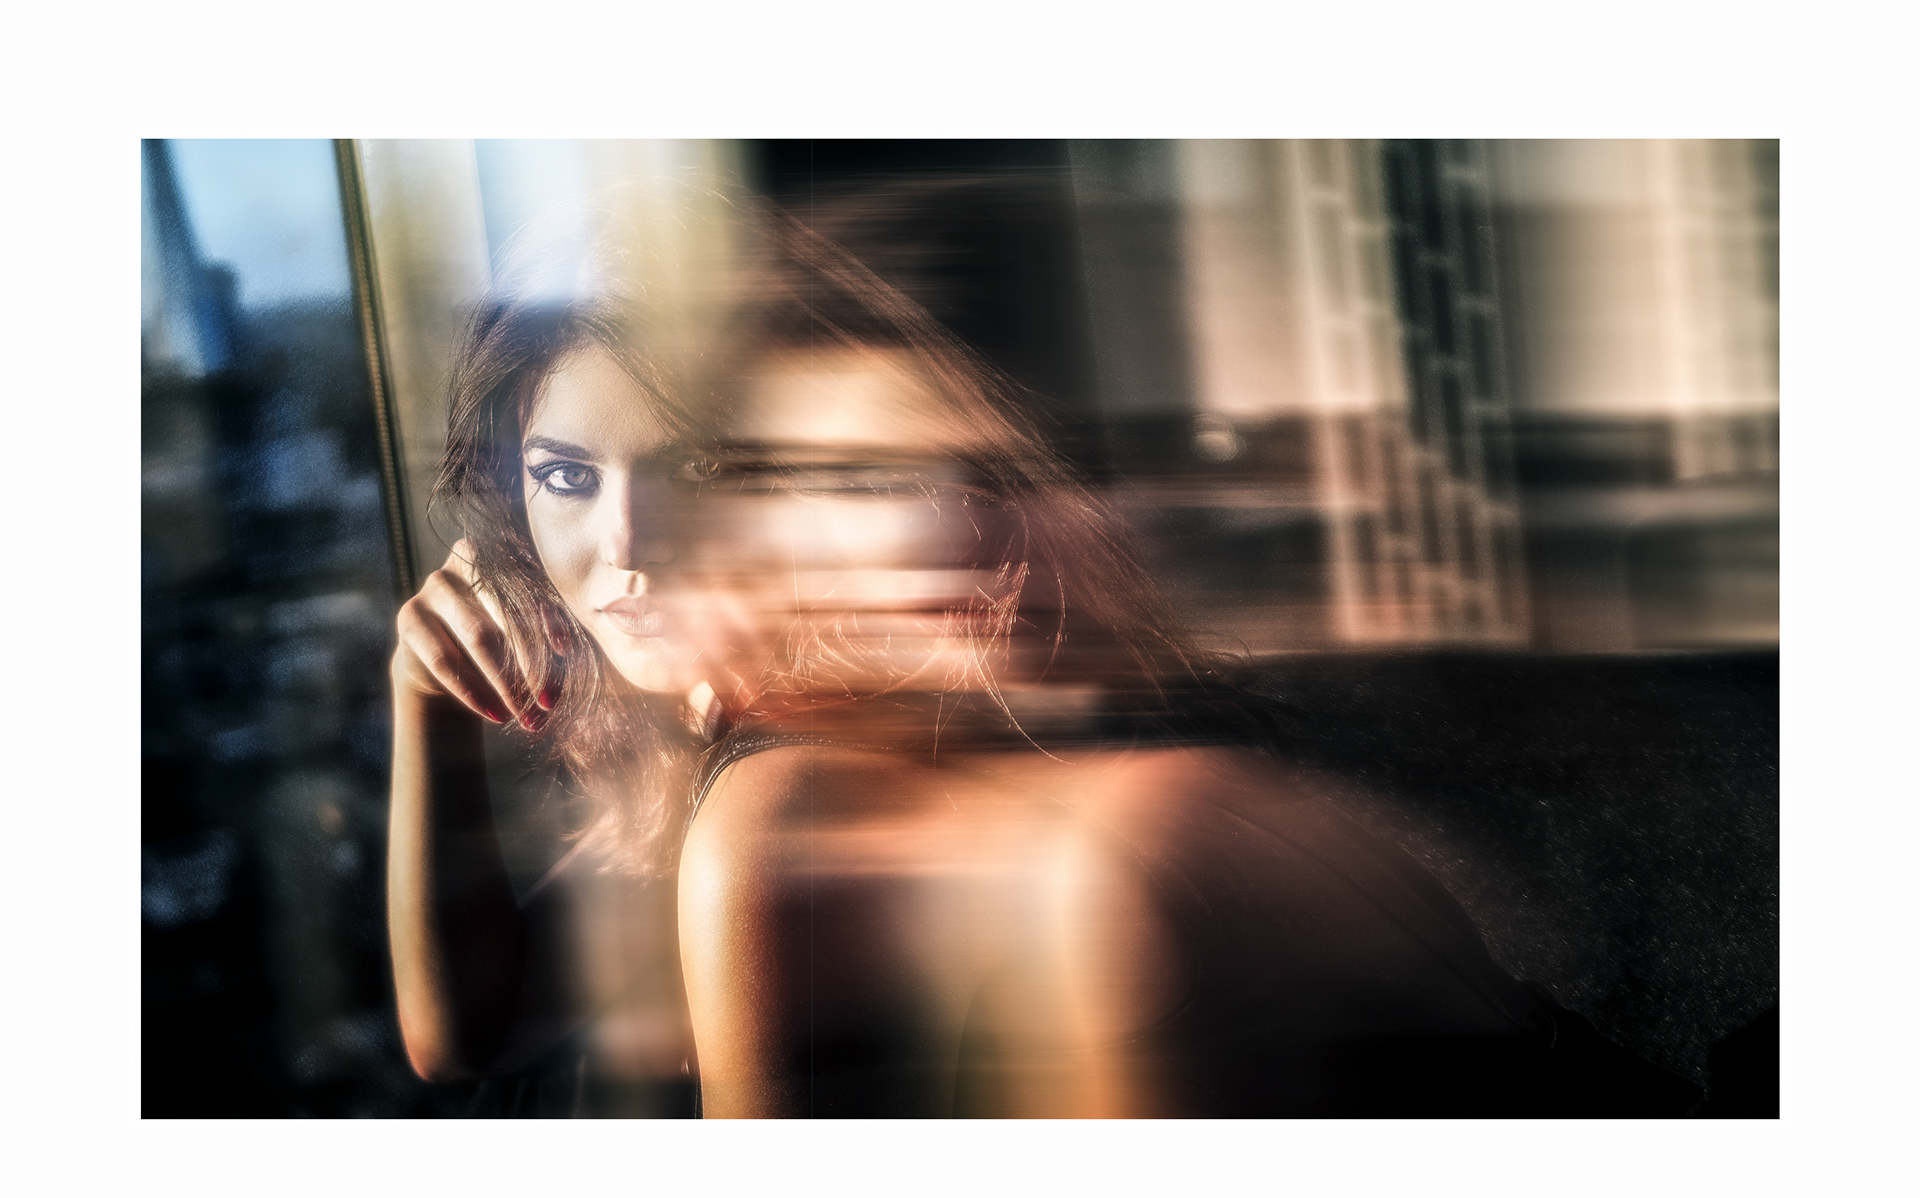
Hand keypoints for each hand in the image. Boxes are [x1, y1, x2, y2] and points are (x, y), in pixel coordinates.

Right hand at [393, 539, 551, 729]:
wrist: (447, 663)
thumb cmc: (505, 641)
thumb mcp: (531, 632)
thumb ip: (551, 631)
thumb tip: (567, 652)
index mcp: (507, 552)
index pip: (534, 583)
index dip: (551, 619)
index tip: (565, 656)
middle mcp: (468, 559)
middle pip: (507, 611)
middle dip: (533, 661)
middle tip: (548, 702)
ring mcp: (434, 586)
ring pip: (478, 636)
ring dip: (507, 683)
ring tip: (526, 715)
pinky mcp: (409, 617)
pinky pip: (444, 659)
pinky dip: (474, 692)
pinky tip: (496, 715)